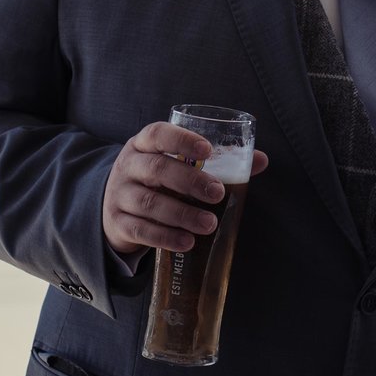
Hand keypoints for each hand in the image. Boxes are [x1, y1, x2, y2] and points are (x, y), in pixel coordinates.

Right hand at [101, 122, 269, 257]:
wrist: (113, 208)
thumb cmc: (157, 181)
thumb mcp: (175, 165)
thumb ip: (217, 161)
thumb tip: (261, 160)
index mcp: (144, 144)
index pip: (158, 134)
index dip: (181, 140)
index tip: (207, 150)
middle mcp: (129, 166)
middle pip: (156, 169)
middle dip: (189, 181)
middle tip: (218, 193)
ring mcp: (119, 195)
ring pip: (149, 202)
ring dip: (182, 214)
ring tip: (209, 224)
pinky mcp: (118, 223)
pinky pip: (141, 230)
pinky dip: (165, 236)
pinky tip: (187, 242)